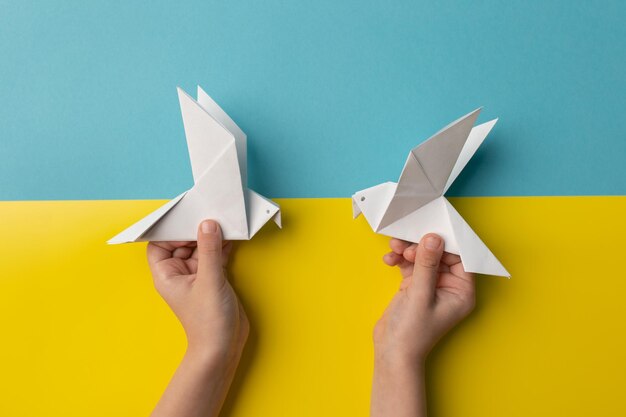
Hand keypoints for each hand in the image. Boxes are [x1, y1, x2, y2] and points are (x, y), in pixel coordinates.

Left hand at [147, 220, 248, 416]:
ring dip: (210, 236)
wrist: (223, 347)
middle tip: (208, 215)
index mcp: (167, 274)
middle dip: (194, 229)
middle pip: (181, 243)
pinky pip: (214, 256)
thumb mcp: (209, 281)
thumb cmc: (208, 321)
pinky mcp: (213, 279)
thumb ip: (209, 250)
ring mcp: (196, 276)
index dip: (170, 231)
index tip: (187, 220)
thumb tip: (207, 224)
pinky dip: (222, 246)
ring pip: (200, 248)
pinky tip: (231, 236)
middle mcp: (179, 273)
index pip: (159, 244)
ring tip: (223, 222)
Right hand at [375, 233, 474, 365]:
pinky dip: (399, 260)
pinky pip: (409, 264)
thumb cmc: (412, 333)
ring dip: (407, 250)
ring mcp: (431, 285)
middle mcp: (449, 287)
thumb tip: (433, 238)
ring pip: (422, 257)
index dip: (446, 243)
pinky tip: (389, 260)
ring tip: (394, 249)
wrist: (391, 353)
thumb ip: (427, 264)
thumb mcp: (420, 294)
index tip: (431, 229)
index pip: (460, 258)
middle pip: (439, 254)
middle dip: (421, 245)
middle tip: (406, 242)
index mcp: (461, 291)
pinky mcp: (414, 286)